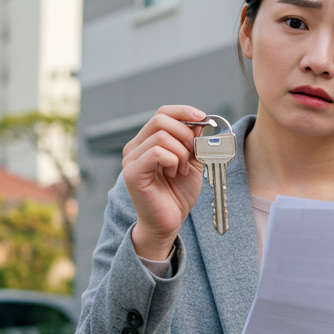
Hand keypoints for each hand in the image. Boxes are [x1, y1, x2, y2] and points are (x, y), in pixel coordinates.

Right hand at [123, 105, 208, 259]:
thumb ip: (195, 142)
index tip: (203, 118)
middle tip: (192, 154)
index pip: (162, 113)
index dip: (183, 111)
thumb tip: (201, 122)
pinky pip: (157, 152)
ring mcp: (130, 159)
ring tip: (182, 169)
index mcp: (147, 141)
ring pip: (161, 136)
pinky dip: (173, 161)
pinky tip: (174, 174)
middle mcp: (135, 147)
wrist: (169, 221)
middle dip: (185, 134)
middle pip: (160, 120)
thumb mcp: (193, 162)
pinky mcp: (132, 172)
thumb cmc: (178, 193)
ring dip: (181, 152)